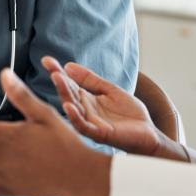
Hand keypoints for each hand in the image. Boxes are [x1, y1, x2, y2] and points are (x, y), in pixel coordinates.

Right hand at [42, 56, 187, 161]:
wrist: (149, 134)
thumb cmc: (130, 115)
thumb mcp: (110, 90)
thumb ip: (91, 79)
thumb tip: (68, 65)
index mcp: (87, 100)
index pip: (69, 84)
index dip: (58, 72)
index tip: (46, 60)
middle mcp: (85, 111)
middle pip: (68, 95)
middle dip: (59, 81)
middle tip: (52, 69)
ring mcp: (91, 122)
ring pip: (73, 108)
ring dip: (64, 95)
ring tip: (57, 79)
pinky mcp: (100, 134)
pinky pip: (84, 126)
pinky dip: (75, 117)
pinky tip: (69, 106)